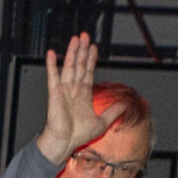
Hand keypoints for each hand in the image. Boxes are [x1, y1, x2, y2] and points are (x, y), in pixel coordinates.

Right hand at [34, 34, 117, 164]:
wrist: (65, 142)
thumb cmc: (78, 135)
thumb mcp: (102, 122)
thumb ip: (113, 112)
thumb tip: (125, 104)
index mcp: (84, 94)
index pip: (88, 72)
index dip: (91, 59)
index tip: (93, 48)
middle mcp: (74, 89)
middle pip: (80, 65)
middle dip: (83, 50)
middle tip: (85, 35)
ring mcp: (64, 90)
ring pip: (70, 66)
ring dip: (73, 52)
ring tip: (76, 38)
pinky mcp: (55, 93)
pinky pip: (53, 76)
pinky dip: (52, 64)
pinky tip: (52, 53)